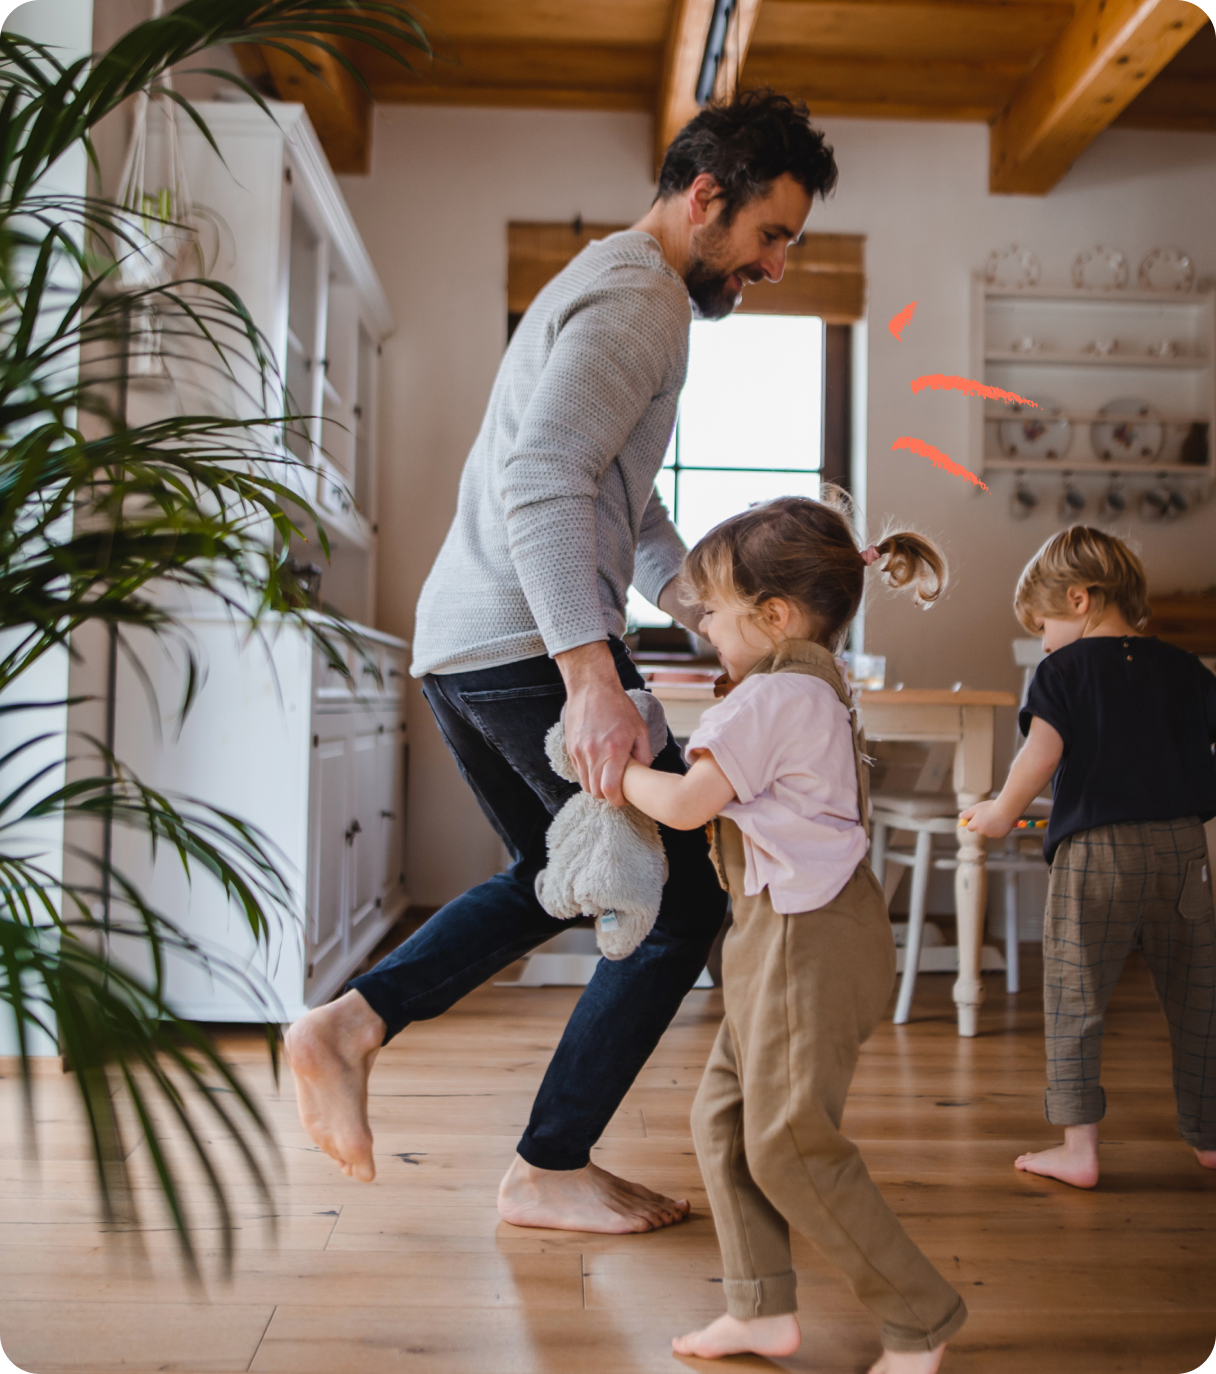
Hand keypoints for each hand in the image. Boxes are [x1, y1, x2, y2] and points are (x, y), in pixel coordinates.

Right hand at [557, 641, 649, 805]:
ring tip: (607, 777)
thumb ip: (644, 754)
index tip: (624, 798)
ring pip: (585, 783)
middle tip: (617, 790)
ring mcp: (579, 751)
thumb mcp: (640, 729)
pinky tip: (598, 764)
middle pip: (596, 792)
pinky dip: (588, 774)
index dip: (617, 800)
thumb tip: (643, 773)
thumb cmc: (618, 706)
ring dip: (596, 786)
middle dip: (607, 795)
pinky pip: (578, 771)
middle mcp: (594, 754)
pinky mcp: (570, 748)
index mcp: (614, 750)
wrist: (592, 687)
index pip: (610, 790)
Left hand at [959, 800, 1014, 838]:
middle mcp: (982, 832)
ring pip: (988, 831)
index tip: (975, 818)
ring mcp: (991, 834)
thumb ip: (967, 813)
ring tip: (996, 816)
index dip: (972, 822)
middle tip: (987, 815)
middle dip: (982, 824)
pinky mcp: (1000, 835)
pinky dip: (998, 828)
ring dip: (990, 826)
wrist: (1007, 810)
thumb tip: (960, 817)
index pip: (969, 827)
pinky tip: (1001, 821)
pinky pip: (996, 832)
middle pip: (979, 829)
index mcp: (975, 825)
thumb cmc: (991, 807)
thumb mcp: (977, 807)